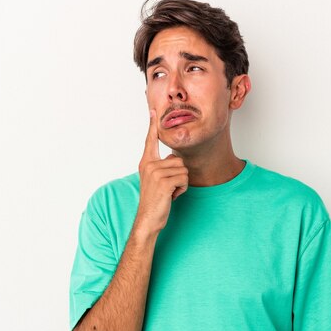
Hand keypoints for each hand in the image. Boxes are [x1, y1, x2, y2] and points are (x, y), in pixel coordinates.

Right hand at [134, 110, 187, 233]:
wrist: (148, 219)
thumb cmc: (155, 201)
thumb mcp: (156, 180)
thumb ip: (162, 167)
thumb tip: (174, 160)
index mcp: (146, 162)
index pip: (150, 141)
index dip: (152, 126)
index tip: (153, 111)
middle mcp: (149, 165)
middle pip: (178, 160)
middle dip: (179, 176)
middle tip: (167, 189)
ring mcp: (155, 172)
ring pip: (183, 170)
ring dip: (181, 184)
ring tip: (169, 193)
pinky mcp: (163, 181)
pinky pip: (184, 179)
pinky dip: (182, 190)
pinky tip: (171, 196)